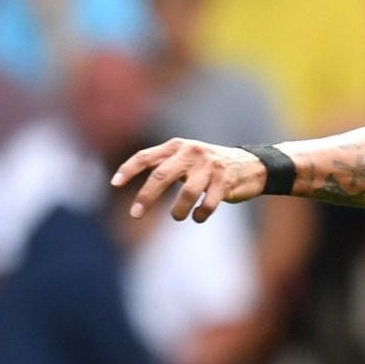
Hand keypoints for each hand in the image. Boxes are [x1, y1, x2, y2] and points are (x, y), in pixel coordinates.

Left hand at [115, 138, 265, 222]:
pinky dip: (200, 215)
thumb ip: (163, 167)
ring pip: (186, 193)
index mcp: (177, 146)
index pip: (146, 156)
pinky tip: (198, 217)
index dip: (128, 169)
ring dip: (178, 211)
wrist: (250, 166)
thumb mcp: (185, 159)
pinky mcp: (225, 181)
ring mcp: (209, 166)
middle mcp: (191, 152)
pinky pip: (207, 204)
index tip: (114, 184)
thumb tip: (132, 186)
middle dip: (145, 197)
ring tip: (177, 217)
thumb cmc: (209, 167)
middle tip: (135, 214)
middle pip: (161, 176)